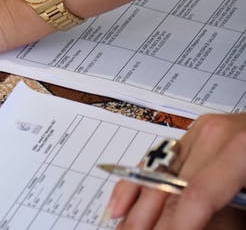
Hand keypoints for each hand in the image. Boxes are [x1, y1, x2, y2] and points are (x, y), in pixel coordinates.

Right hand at [108, 113, 245, 229]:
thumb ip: (228, 218)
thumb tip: (188, 225)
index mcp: (239, 146)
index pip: (195, 196)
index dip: (175, 227)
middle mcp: (214, 133)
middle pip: (170, 189)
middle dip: (150, 223)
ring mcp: (200, 131)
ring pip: (155, 176)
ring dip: (136, 213)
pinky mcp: (195, 136)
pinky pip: (158, 162)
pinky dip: (136, 187)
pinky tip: (118, 209)